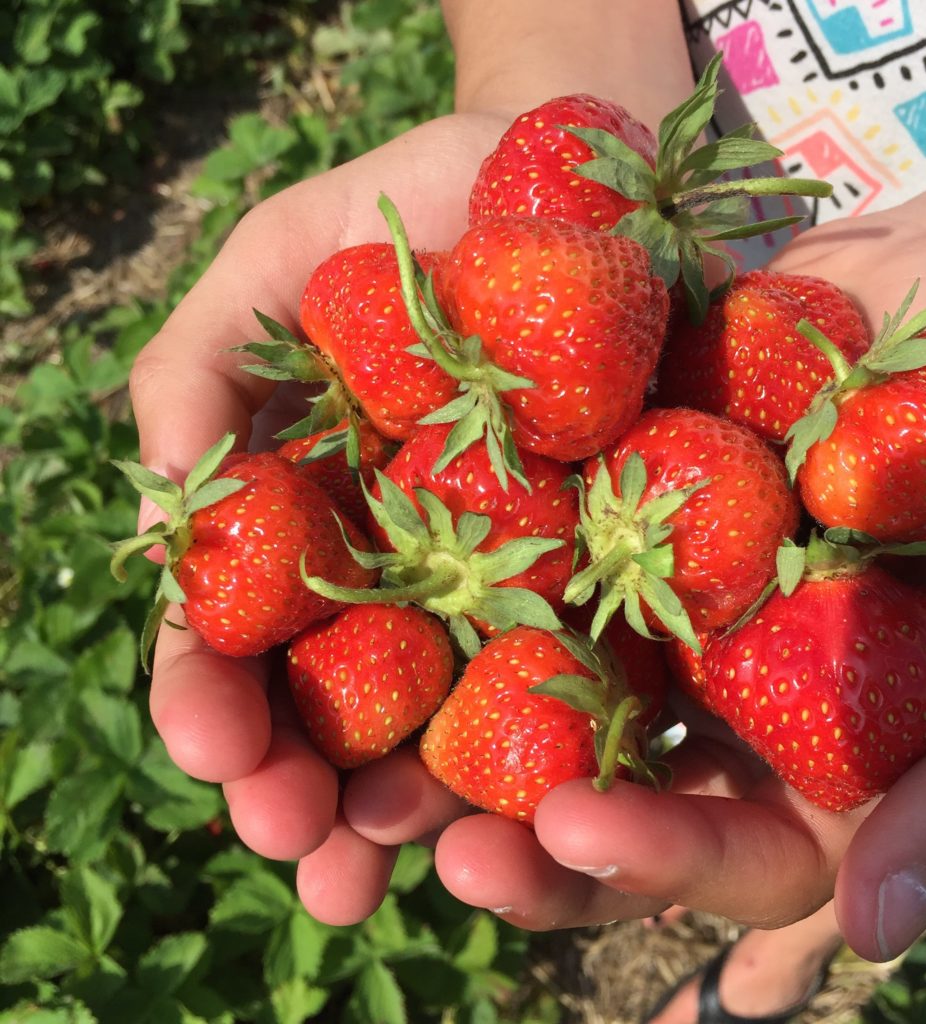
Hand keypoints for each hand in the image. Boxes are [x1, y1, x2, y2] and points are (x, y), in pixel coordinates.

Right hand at [129, 0, 694, 925]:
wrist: (572, 170)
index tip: (215, 750)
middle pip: (343, 706)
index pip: (242, 634)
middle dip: (313, 790)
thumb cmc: (410, 201)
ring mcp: (515, 577)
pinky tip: (547, 803)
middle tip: (304, 856)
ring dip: (422, 807)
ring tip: (392, 868)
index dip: (214, 697)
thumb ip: (201, 373)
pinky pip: (592, 664)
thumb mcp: (276, 262)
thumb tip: (168, 517)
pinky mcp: (621, 565)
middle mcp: (405, 567)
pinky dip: (563, 740)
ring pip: (455, 720)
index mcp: (313, 516)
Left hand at [381, 167, 925, 956]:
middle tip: (412, 833)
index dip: (651, 857)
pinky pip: (523, 543)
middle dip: (509, 826)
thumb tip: (872, 933)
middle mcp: (714, 690)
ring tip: (351, 749)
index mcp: (809, 752)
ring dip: (445, 726)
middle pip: (602, 792)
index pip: (723, 849)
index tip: (569, 831)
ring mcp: (654, 596)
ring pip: (538, 685)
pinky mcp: (609, 502)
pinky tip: (372, 573)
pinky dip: (452, 567)